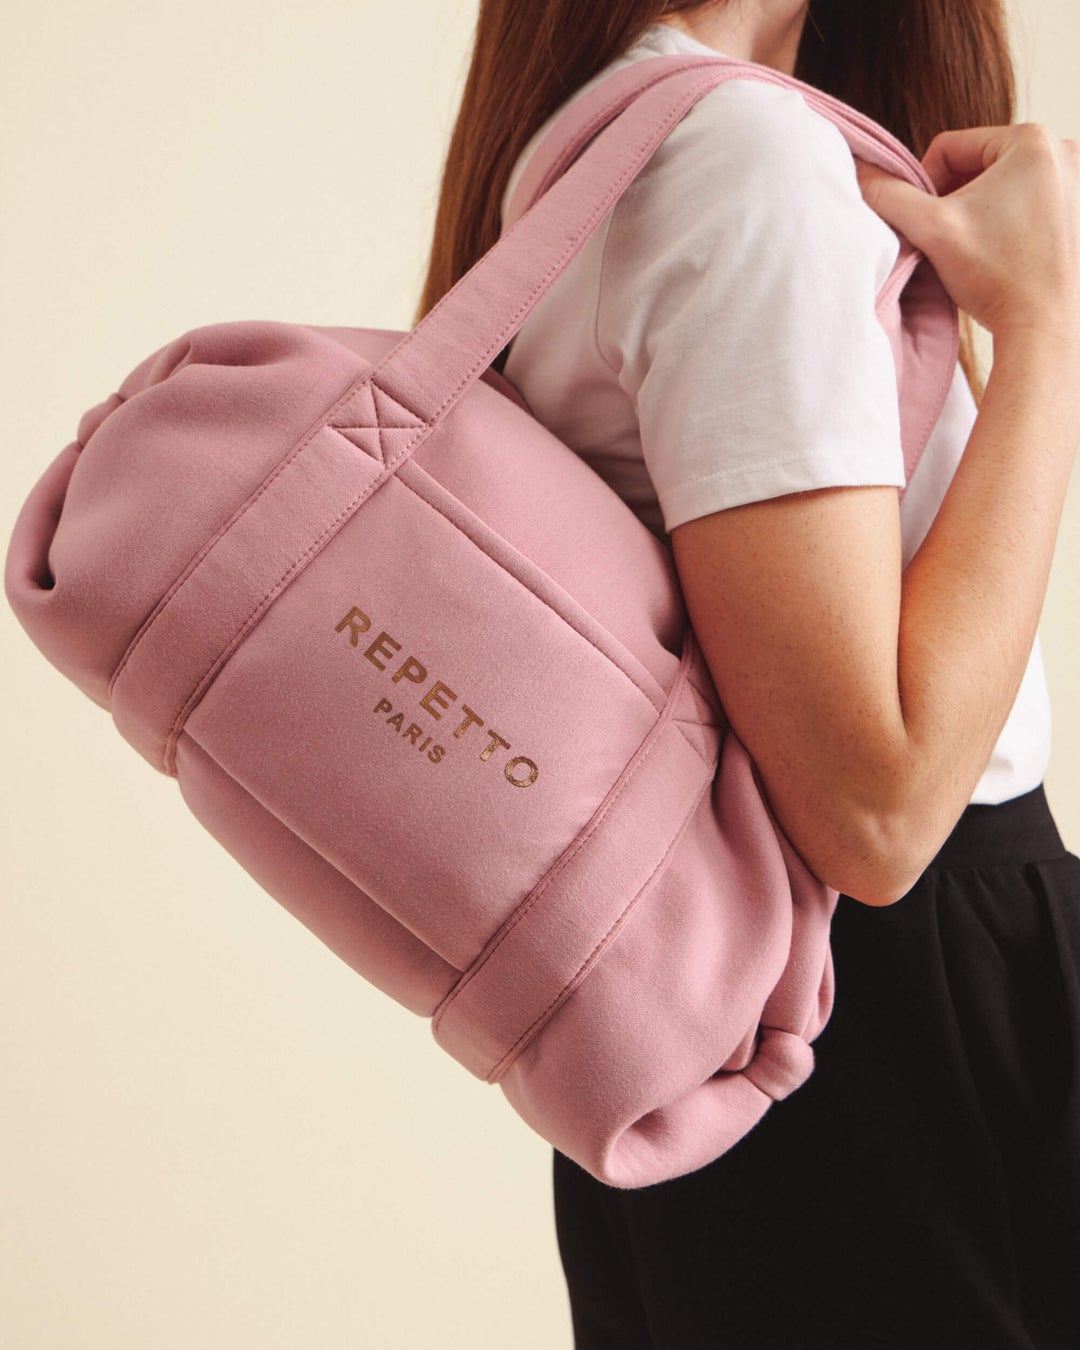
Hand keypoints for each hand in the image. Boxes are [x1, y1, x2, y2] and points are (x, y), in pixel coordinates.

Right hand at [856, 124, 1079, 349]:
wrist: (1042, 327)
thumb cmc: (998, 277)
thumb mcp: (931, 229)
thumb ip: (889, 195)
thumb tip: (858, 173)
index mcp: (1031, 140)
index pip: (949, 148)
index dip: (925, 187)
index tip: (930, 225)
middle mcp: (1062, 151)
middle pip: (976, 165)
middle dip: (953, 200)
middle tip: (949, 239)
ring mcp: (1074, 181)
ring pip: (998, 185)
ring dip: (975, 212)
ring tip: (975, 249)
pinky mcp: (1076, 209)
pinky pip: (1022, 202)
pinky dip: (1001, 223)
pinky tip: (999, 254)